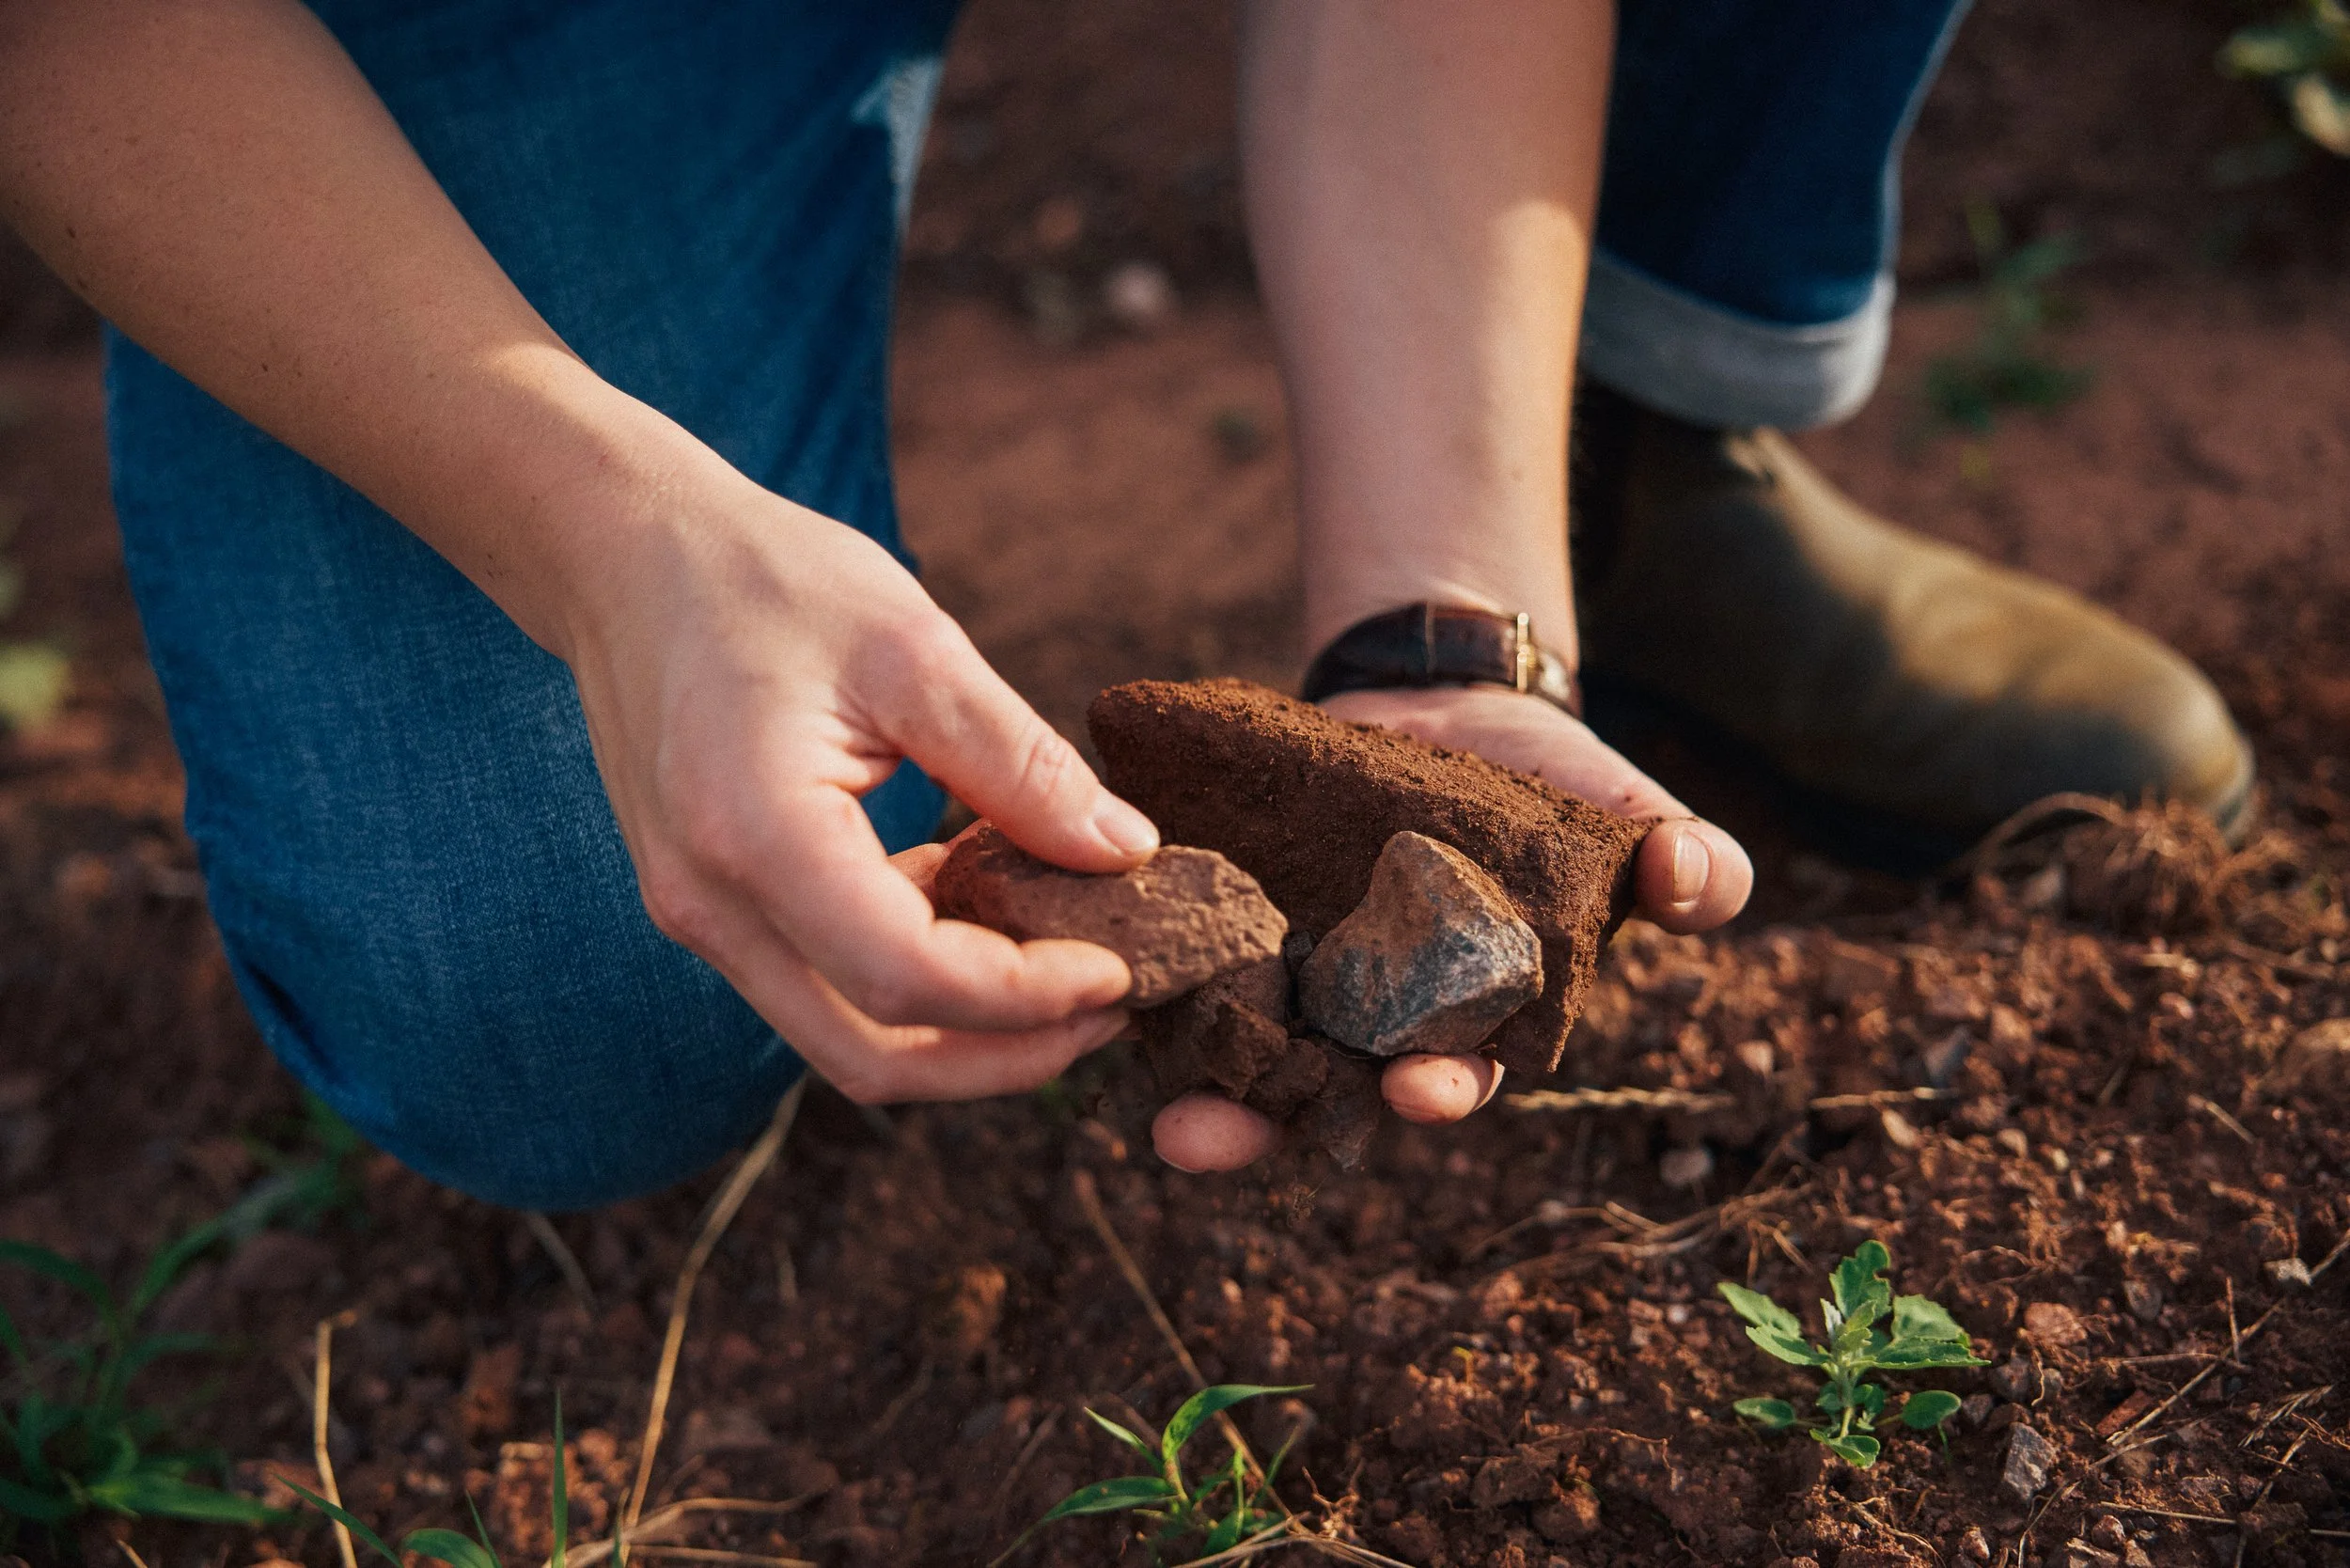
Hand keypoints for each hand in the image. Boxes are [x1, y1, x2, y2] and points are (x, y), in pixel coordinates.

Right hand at [559, 447, 1164, 1105]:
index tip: (1124, 968)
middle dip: (1007, 1053)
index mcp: (754, 836)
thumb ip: (1019, 762)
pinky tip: (988, 913)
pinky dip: (918, 982)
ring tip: (1071, 968)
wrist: (626, 556)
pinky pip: (825, 986)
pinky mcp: (714, 908)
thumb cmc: (765, 578)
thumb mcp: (914, 648)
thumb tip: (1126, 854)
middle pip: (874, 1054)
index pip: (909, 979)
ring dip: (966, 1029)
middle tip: (1114, 1006)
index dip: (1029, 999)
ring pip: (849, 1040)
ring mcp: (702, 917)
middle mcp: (710, 906)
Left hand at [1151, 683, 1750, 1169]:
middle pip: (1318, 1089)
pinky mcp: (1225, 917)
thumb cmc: (1545, 784)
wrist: (1438, 710)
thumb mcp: (1617, 808)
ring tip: (1152, 1113)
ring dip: (1196, 1084)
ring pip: (1237, 1046)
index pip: (1454, 1073)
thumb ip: (1675, 855)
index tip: (1417, 1090)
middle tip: (1211, 1137)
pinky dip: (1143, 975)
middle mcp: (1367, 1017)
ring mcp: (1289, 971)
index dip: (1439, 1089)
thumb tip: (1700, 876)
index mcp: (1467, 1018)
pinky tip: (1104, 979)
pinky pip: (1178, 961)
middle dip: (1270, 1120)